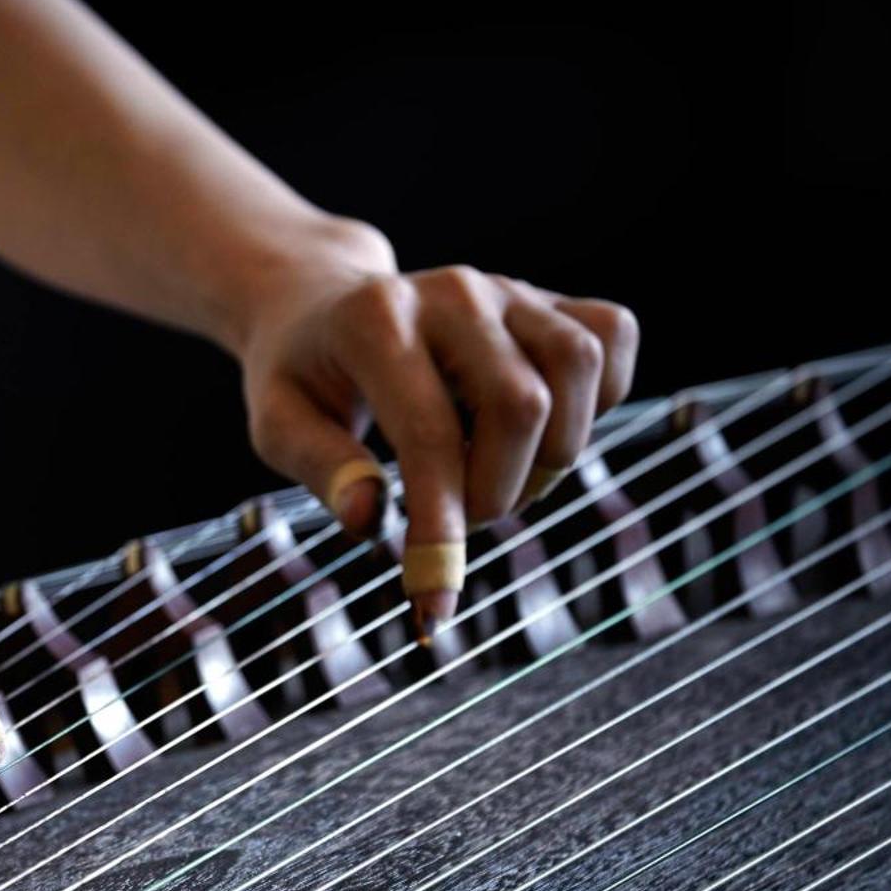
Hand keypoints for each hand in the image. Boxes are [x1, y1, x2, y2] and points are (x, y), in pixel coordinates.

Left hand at [232, 218, 638, 633]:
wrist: (321, 304)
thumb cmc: (302, 376)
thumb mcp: (278, 423)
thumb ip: (321, 467)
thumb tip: (367, 520)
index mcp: (374, 322)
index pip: (428, 435)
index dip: (440, 528)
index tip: (435, 602)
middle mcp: (451, 293)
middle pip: (522, 404)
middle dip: (498, 491)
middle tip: (459, 518)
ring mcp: (505, 288)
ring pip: (578, 366)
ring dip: (554, 453)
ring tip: (497, 477)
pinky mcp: (545, 298)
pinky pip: (612, 335)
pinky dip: (599, 396)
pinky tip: (541, 429)